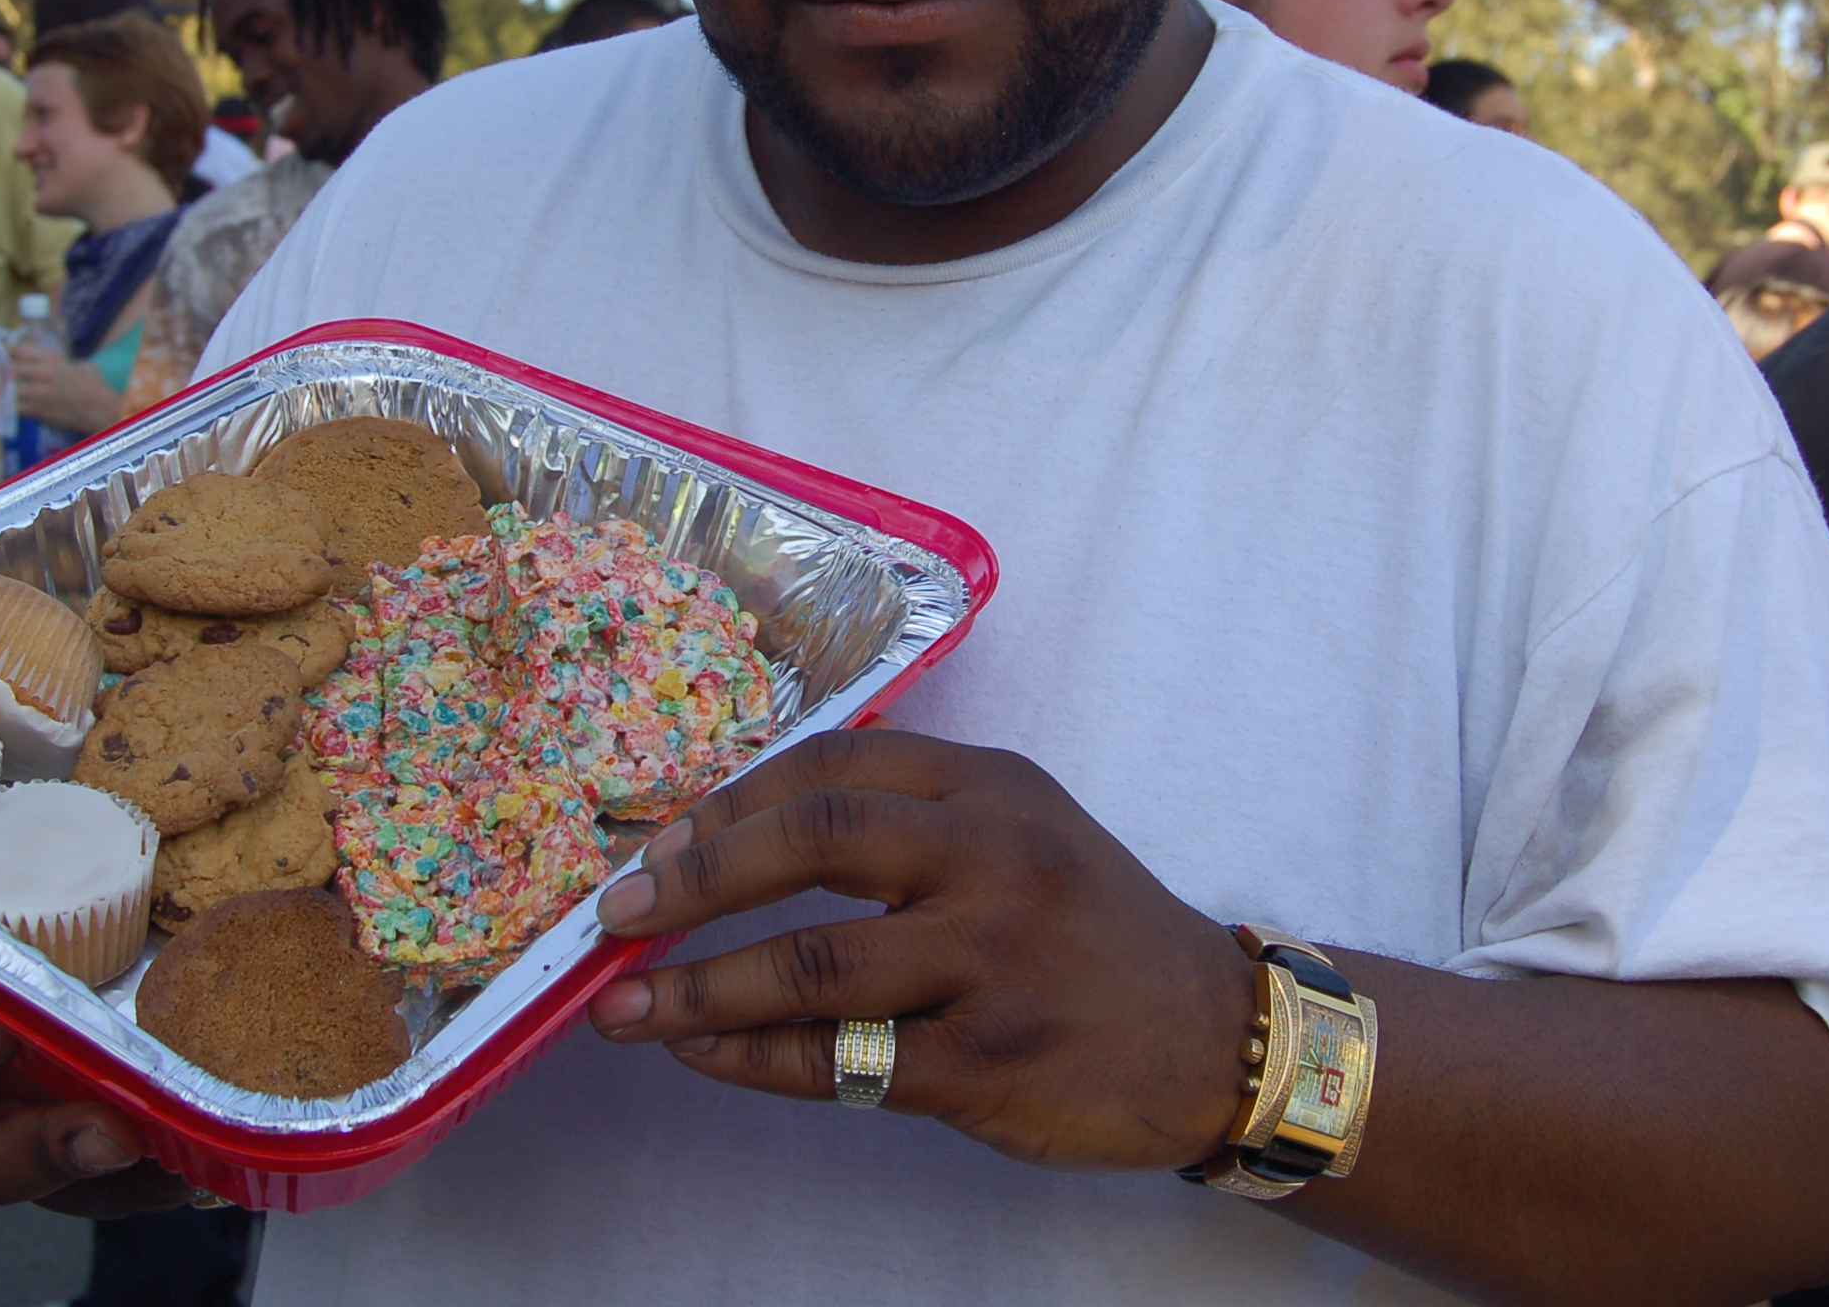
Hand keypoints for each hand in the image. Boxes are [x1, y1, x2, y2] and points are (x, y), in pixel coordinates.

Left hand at [8, 344, 119, 438]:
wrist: (101, 410)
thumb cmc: (95, 386)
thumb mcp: (82, 365)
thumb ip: (65, 362)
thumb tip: (58, 365)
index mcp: (51, 358)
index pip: (17, 349)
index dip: (6, 351)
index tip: (2, 354)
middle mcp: (40, 373)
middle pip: (7, 368)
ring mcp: (37, 393)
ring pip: (6, 388)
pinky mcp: (36, 411)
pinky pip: (12, 407)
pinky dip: (5, 407)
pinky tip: (2, 406)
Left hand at [586, 729, 1252, 1171]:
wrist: (1213, 1036)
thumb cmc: (1088, 931)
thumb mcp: (1019, 832)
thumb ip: (905, 821)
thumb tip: (727, 840)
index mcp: (988, 786)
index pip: (829, 766)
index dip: (725, 804)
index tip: (655, 844)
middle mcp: (993, 857)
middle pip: (812, 843)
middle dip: (693, 878)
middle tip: (616, 914)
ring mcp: (994, 962)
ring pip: (814, 964)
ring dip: (698, 989)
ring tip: (624, 1008)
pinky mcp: (990, 1062)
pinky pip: (845, 1062)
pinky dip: (757, 1060)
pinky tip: (705, 1056)